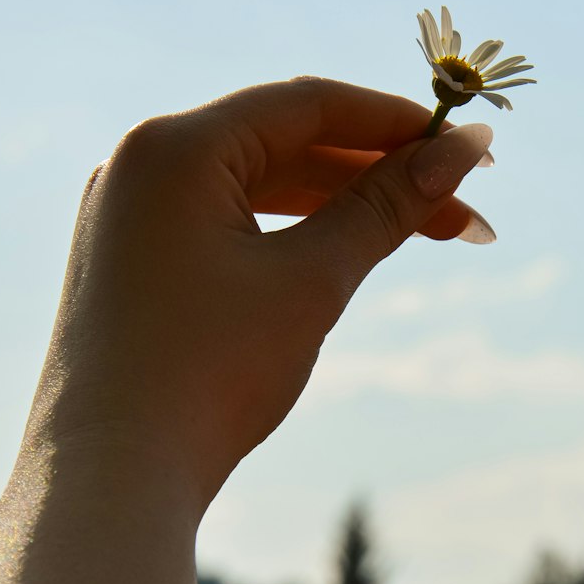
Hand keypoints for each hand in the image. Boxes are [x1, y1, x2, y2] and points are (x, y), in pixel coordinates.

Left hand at [26, 77, 492, 512]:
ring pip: (260, 184)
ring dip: (344, 204)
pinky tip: (350, 250)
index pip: (306, 104)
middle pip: (286, 142)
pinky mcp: (133, 259)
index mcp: (174, 147)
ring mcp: (129, 212)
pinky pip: (227, 220)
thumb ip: (386, 206)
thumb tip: (461, 151)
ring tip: (430, 231)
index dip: (397, 123)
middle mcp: (140, 163)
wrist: (112, 479)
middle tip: (465, 207)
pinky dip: (292, 231)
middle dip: (380, 172)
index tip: (471, 150)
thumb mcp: (311, 280)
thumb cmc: (208, 373)